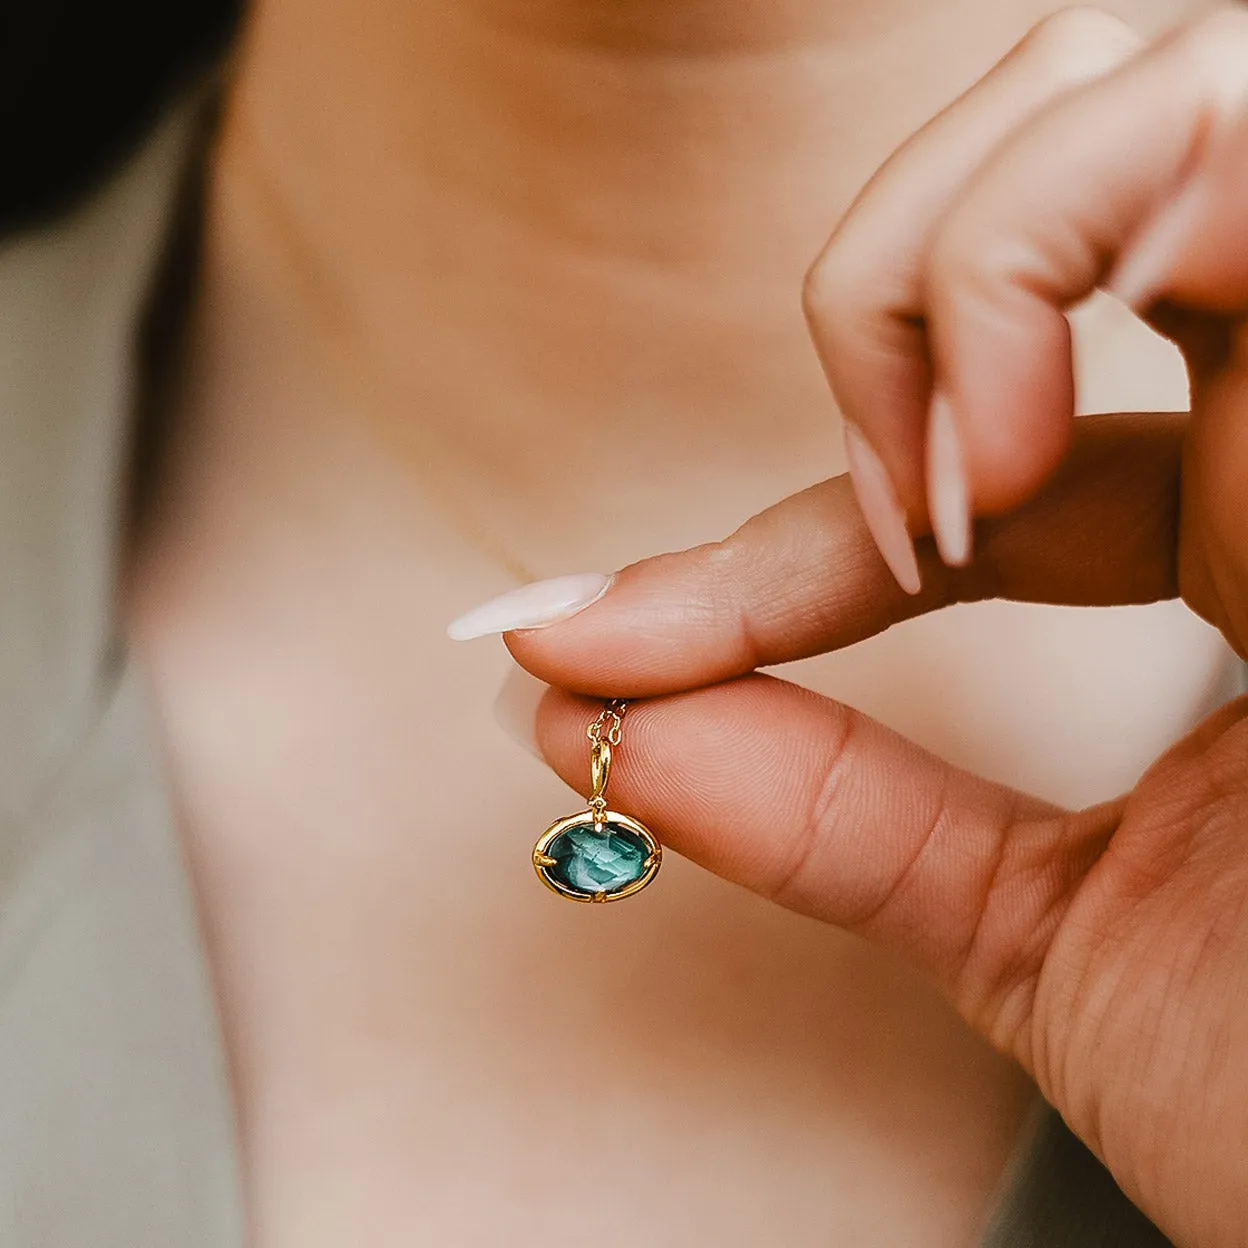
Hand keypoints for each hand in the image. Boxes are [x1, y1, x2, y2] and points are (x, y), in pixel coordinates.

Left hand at [504, 10, 1247, 1245]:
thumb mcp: (1041, 934)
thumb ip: (826, 811)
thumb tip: (592, 720)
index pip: (984, 464)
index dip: (781, 540)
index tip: (579, 632)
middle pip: (1083, 163)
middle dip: (886, 288)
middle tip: (854, 509)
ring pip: (1142, 87)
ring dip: (947, 254)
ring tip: (923, 492)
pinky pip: (1229, 121)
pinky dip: (1035, 248)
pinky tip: (981, 457)